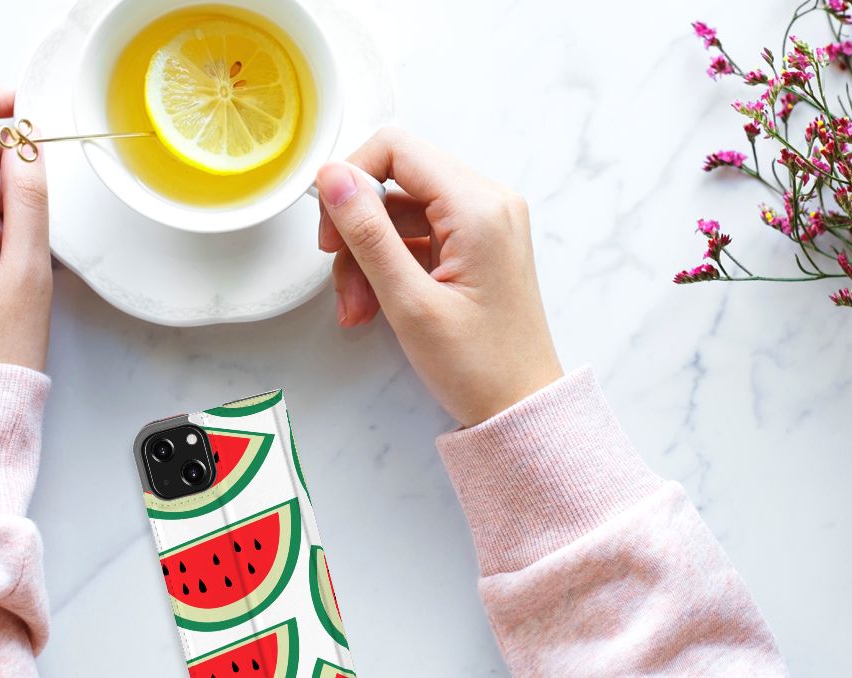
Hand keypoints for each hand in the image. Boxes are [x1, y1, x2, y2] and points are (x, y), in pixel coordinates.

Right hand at [316, 128, 561, 426]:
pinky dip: (388, 267)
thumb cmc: (479, 366)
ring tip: (357, 309)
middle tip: (340, 278)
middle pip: (395, 182)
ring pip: (399, 213)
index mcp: (478, 207)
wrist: (521, 408)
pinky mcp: (475, 245)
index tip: (330, 227)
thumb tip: (332, 177)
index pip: (396, 149)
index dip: (351, 179)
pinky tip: (375, 306)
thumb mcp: (409, 301)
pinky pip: (416, 237)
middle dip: (357, 230)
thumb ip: (368, 233)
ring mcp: (483, 224)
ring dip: (367, 257)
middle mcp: (487, 203)